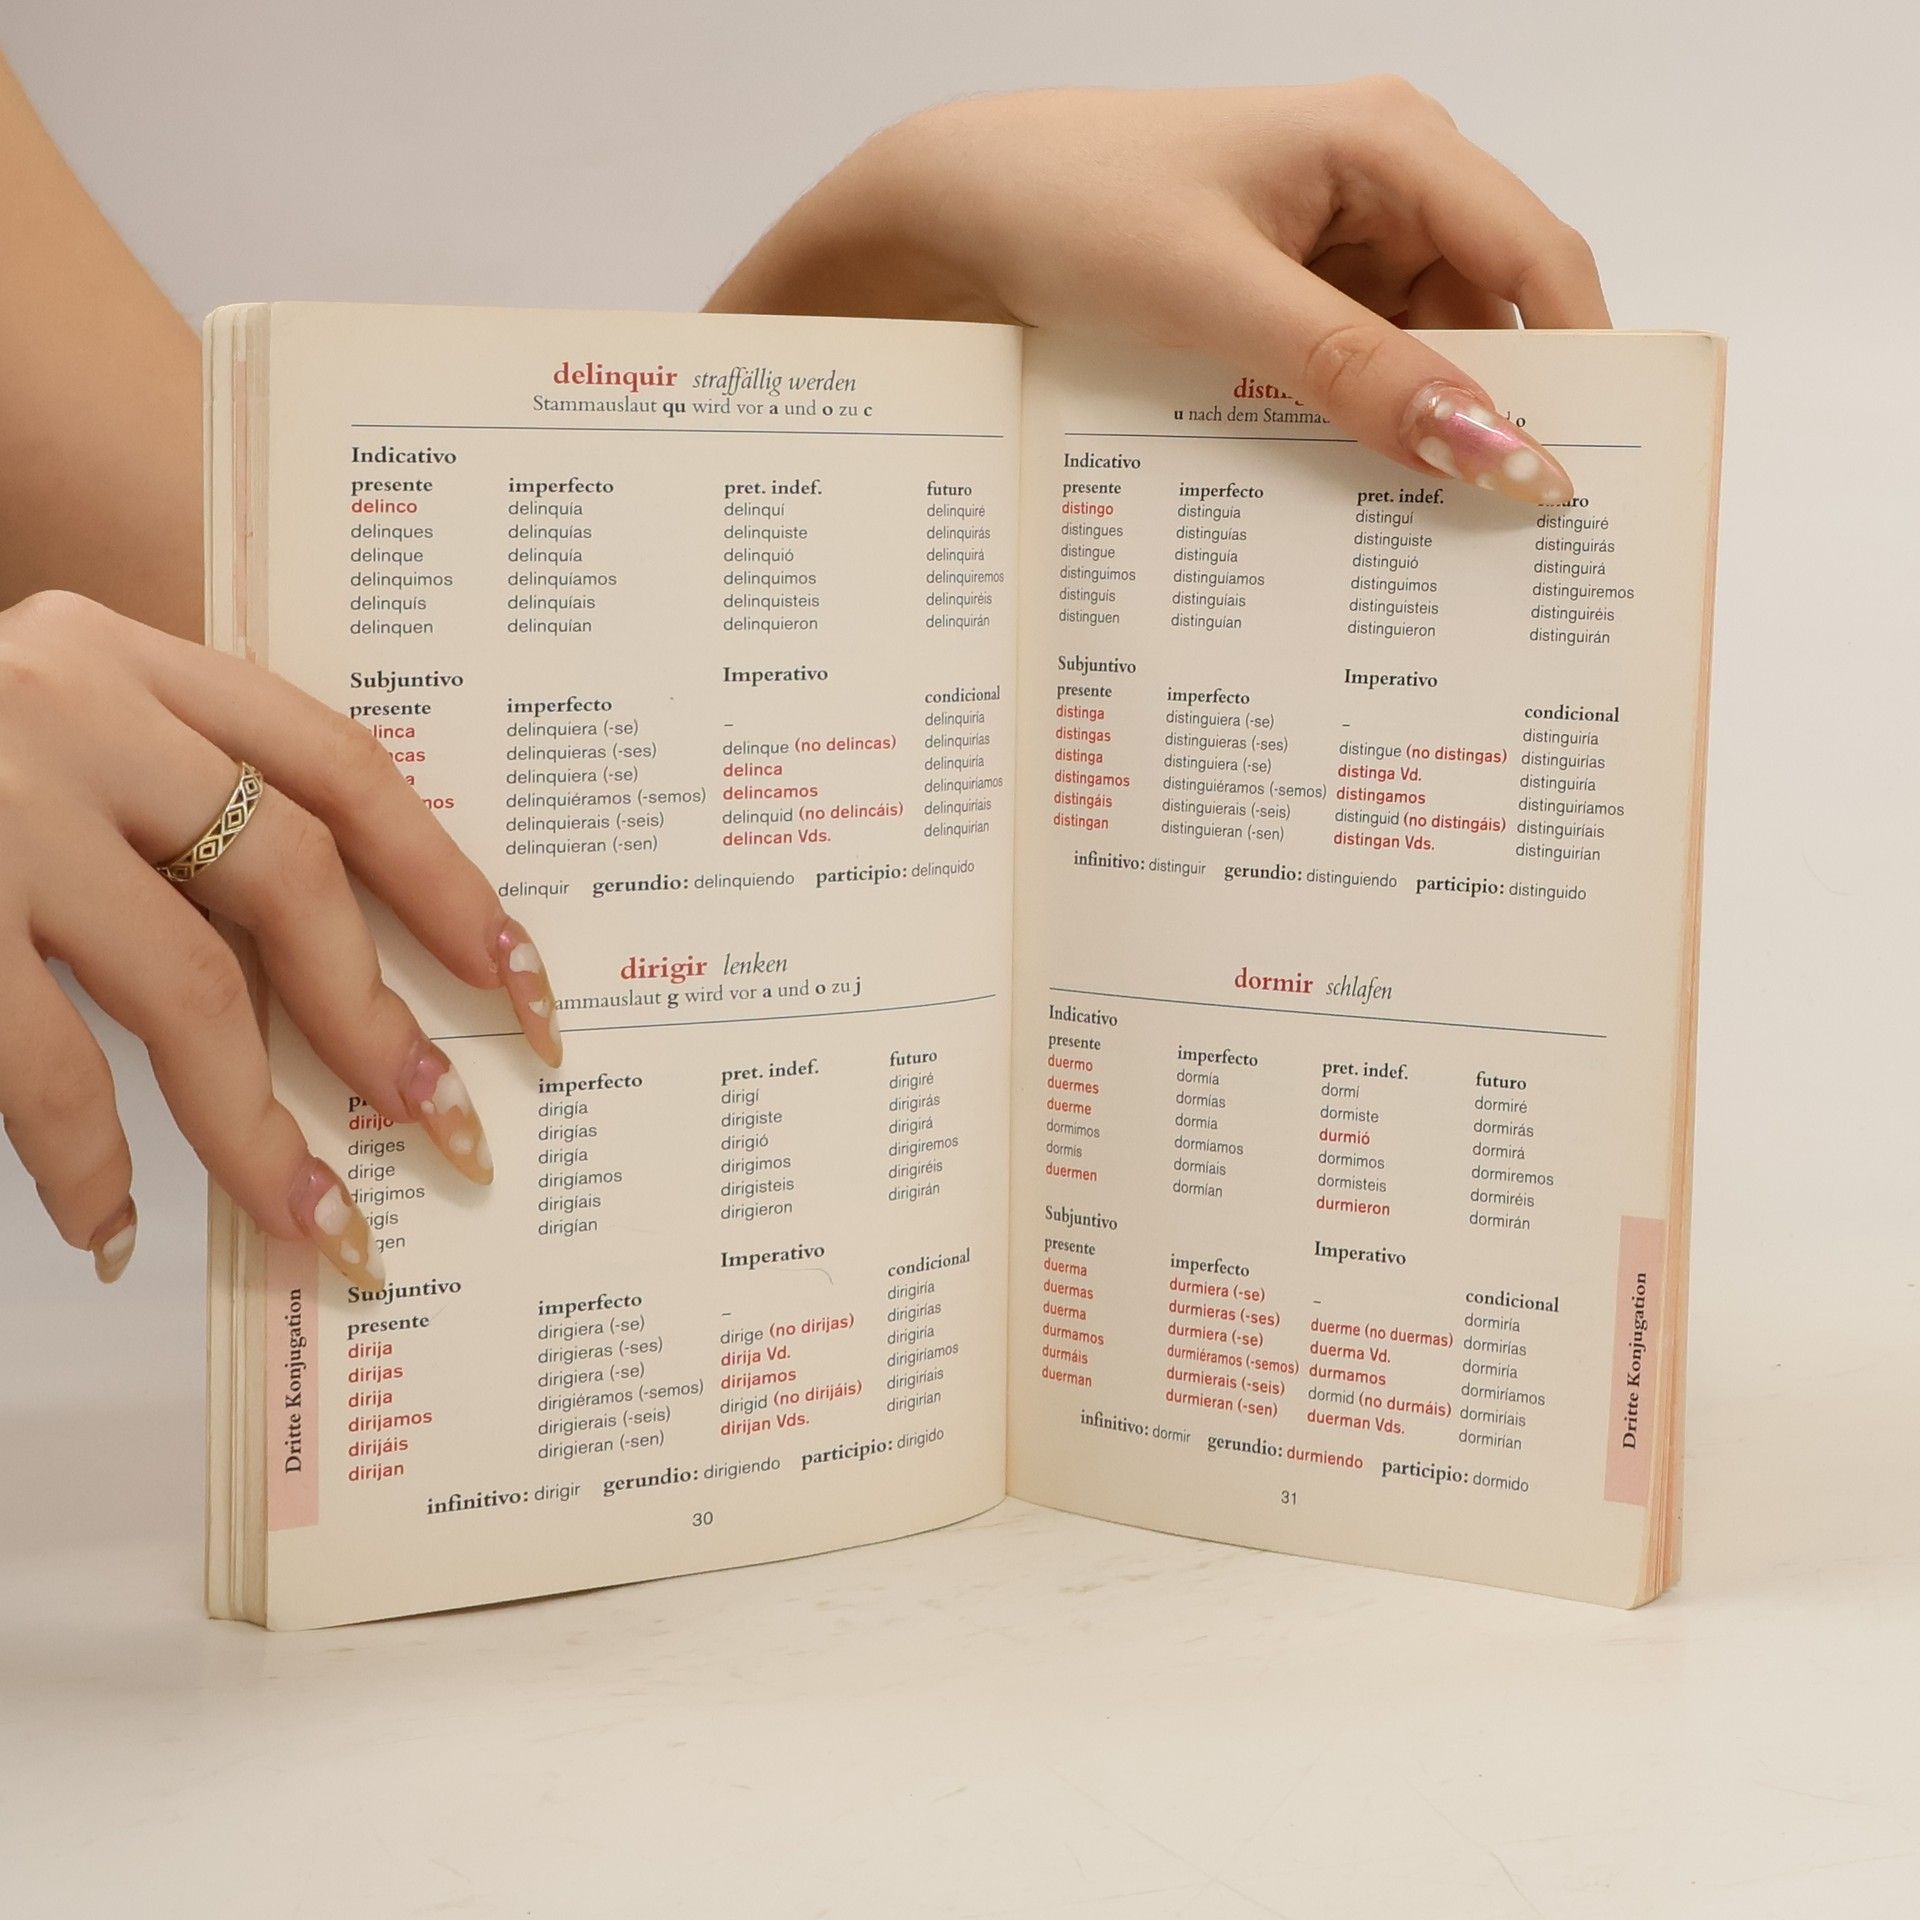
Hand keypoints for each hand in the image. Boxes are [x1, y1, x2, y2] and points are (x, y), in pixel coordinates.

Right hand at [0, 592, 562, 1285]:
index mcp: (127, 655)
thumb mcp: (46, 718)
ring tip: (320, 1221)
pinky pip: (41, 1066)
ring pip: (188, 992)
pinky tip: (119, 1225)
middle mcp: (68, 705)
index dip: (451, 884)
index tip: (524, 984)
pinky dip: (88, 1162)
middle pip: (291, 882)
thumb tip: (324, 962)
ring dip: (262, 1128)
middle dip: (381, 1026)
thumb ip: (166, 795)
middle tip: (448, 1134)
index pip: (344, 769)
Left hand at [709, 78, 1607, 505]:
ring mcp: (1334, 241)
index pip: (1535, 257)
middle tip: (1500, 537)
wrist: (957, 215)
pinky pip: (1354, 369)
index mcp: (1392, 141)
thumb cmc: (1074, 206)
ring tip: (1417, 539)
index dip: (1572, 368)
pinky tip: (1344, 495)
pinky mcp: (1288, 292)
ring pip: (1419, 353)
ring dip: (1415, 433)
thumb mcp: (1221, 298)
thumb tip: (1486, 446)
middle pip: (1488, 312)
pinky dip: (1354, 428)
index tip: (1573, 481)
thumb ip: (1357, 374)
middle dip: (1493, 413)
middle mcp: (1383, 182)